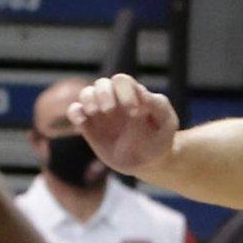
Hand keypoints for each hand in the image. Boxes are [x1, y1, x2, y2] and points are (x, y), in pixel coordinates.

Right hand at [64, 72, 179, 176]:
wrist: (148, 161)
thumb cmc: (160, 138)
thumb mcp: (167, 123)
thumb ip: (159, 106)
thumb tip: (143, 94)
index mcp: (133, 94)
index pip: (122, 81)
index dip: (124, 92)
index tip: (134, 112)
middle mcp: (115, 99)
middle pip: (101, 83)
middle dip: (104, 94)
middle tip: (110, 111)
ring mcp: (101, 112)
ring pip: (86, 93)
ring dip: (88, 100)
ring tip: (96, 113)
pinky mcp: (89, 126)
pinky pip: (75, 111)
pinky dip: (75, 113)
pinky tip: (82, 123)